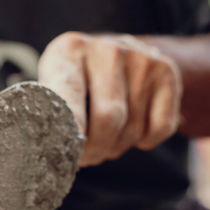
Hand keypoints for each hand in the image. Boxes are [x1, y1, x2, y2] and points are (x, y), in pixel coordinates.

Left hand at [38, 32, 182, 166]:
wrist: (115, 50)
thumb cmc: (74, 80)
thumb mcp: (54, 85)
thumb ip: (49, 116)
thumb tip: (43, 160)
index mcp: (69, 51)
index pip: (71, 102)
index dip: (70, 137)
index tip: (66, 158)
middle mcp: (108, 49)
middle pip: (108, 119)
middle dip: (95, 150)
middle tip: (86, 158)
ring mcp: (141, 58)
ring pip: (133, 129)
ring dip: (117, 147)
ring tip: (105, 139)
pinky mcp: (167, 71)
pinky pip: (160, 129)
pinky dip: (145, 142)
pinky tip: (132, 131)